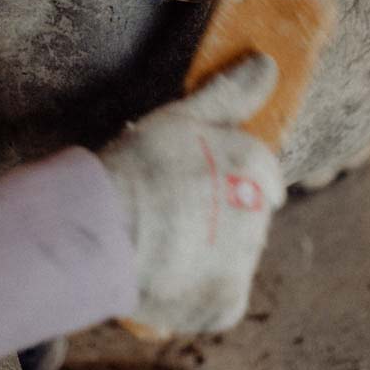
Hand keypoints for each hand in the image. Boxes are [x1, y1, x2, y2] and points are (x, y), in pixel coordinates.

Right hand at [99, 54, 284, 334]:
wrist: (102, 229)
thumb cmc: (136, 166)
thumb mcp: (182, 118)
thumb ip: (229, 94)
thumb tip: (268, 63)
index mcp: (255, 165)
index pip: (259, 174)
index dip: (223, 180)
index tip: (189, 186)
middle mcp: (259, 214)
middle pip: (246, 217)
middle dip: (218, 217)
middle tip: (169, 215)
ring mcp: (244, 263)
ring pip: (234, 259)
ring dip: (208, 256)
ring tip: (161, 246)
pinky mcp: (225, 305)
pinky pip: (220, 302)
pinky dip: (197, 295)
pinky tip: (166, 277)